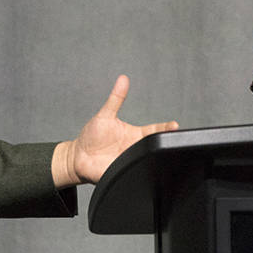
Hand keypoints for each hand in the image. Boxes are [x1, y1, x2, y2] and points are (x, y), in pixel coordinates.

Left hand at [52, 75, 178, 186]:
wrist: (78, 157)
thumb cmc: (92, 135)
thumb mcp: (105, 114)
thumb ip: (116, 98)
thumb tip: (123, 79)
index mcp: (135, 135)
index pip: (155, 131)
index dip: (165, 128)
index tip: (174, 125)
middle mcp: (135, 149)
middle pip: (154, 147)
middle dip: (163, 144)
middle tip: (171, 139)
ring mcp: (130, 162)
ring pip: (147, 162)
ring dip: (151, 158)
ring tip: (155, 152)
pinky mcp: (122, 173)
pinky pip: (133, 173)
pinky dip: (138, 172)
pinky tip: (141, 167)